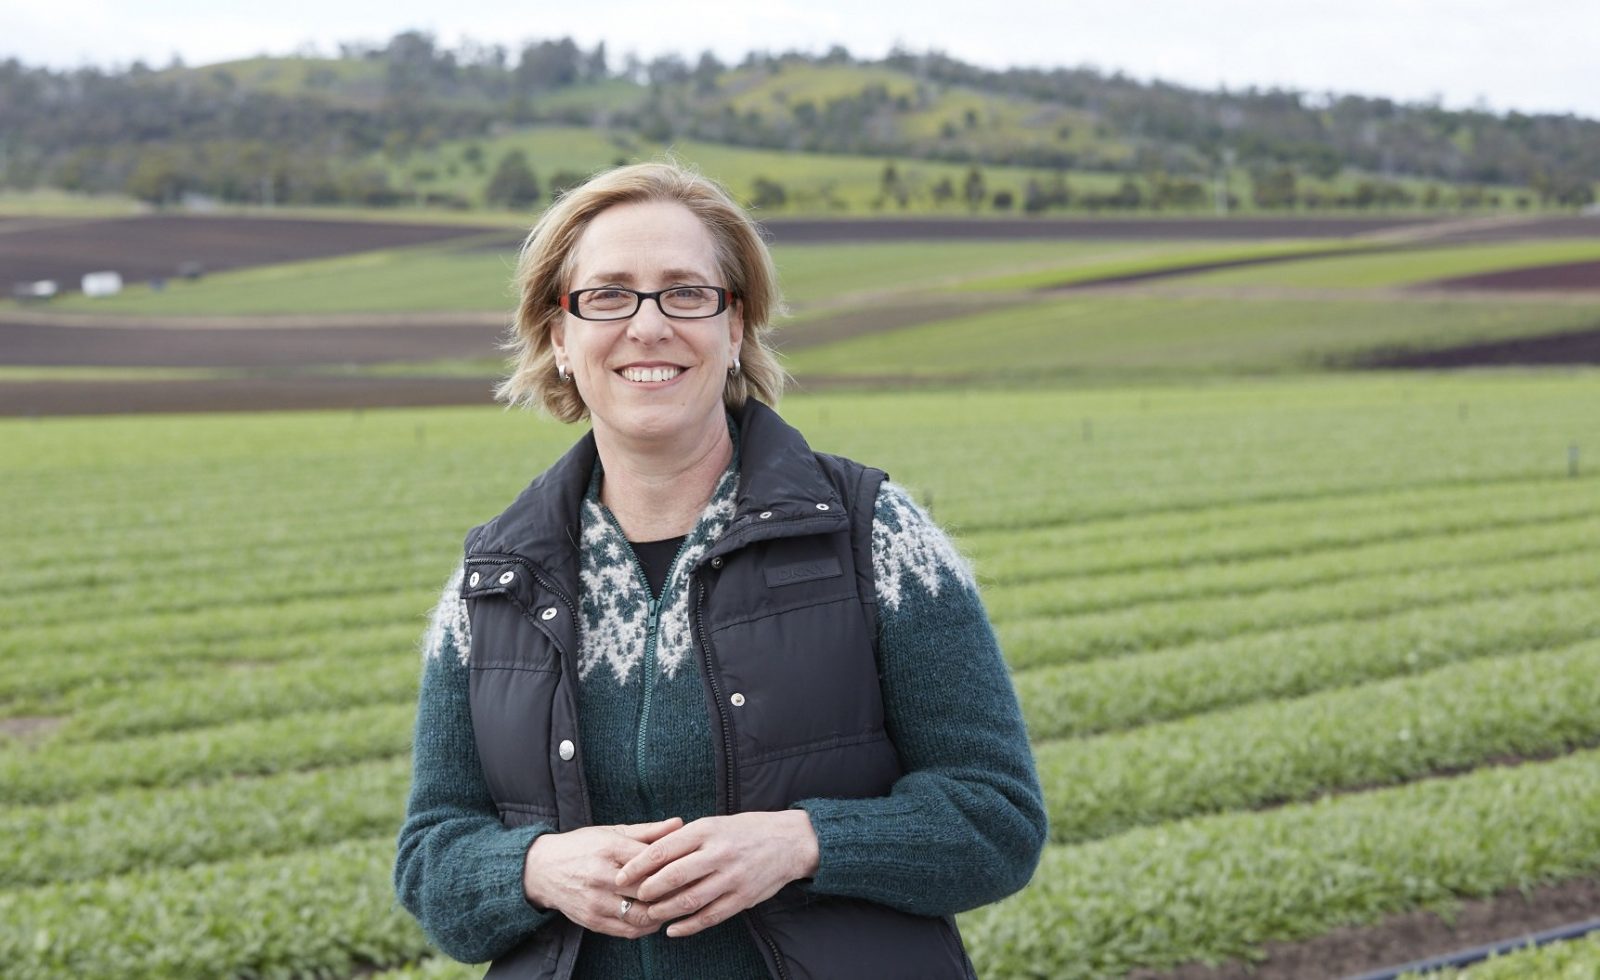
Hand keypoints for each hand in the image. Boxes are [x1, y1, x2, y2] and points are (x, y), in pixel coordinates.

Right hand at [523, 817, 682, 937]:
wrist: (541, 870)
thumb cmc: (582, 847)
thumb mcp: (611, 832)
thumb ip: (647, 831)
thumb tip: (679, 823)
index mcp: (609, 848)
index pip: (652, 860)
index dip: (676, 866)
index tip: (692, 867)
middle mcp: (601, 876)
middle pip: (649, 889)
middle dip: (673, 892)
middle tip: (691, 889)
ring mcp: (596, 902)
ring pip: (641, 916)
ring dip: (662, 914)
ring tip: (675, 906)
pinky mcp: (592, 921)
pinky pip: (628, 931)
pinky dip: (646, 927)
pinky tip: (656, 917)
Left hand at [613, 810, 819, 938]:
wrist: (789, 842)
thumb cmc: (745, 830)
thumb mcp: (714, 824)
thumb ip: (685, 839)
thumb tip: (647, 854)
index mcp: (707, 830)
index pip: (663, 849)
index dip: (638, 865)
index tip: (621, 875)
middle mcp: (719, 853)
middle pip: (673, 876)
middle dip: (647, 890)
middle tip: (633, 897)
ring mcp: (732, 877)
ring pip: (690, 900)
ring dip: (664, 911)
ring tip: (650, 914)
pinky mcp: (743, 898)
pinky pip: (710, 917)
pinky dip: (688, 926)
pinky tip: (673, 930)